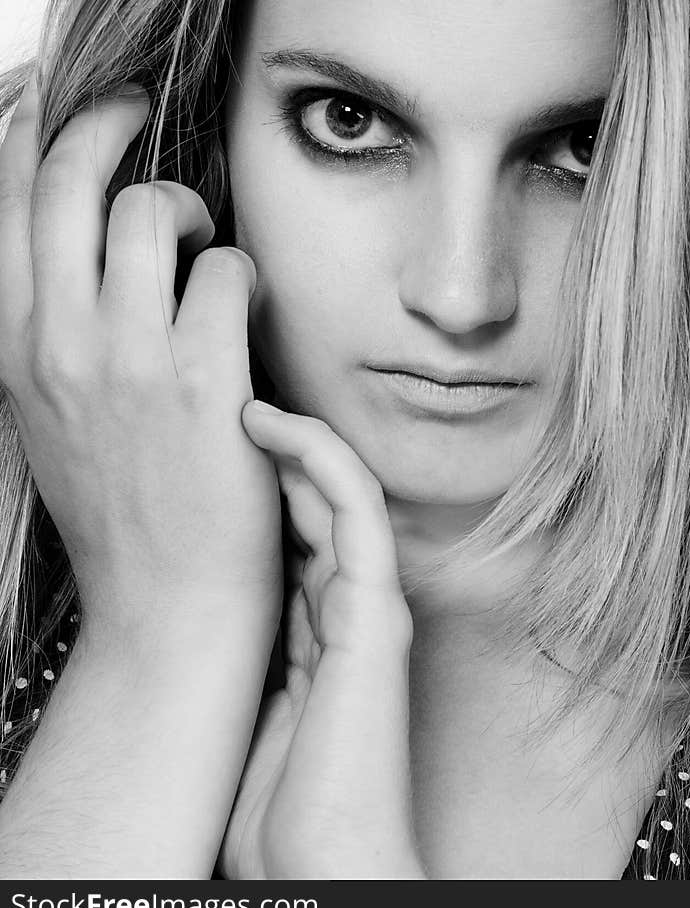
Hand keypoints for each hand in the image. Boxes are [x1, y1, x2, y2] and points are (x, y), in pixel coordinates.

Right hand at [0, 74, 282, 645]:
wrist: (166, 603)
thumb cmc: (125, 513)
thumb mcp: (54, 418)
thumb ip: (56, 335)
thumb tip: (92, 257)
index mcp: (15, 350)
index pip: (1, 206)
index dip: (26, 132)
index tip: (53, 101)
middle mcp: (59, 345)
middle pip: (67, 183)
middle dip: (106, 127)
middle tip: (139, 116)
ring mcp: (129, 362)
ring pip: (151, 214)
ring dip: (189, 210)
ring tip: (204, 246)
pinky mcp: (203, 382)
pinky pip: (226, 272)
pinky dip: (240, 275)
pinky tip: (243, 310)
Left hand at [218, 403, 424, 879]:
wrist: (328, 868)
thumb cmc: (285, 812)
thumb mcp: (252, 712)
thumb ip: (251, 658)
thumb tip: (208, 624)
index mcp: (321, 634)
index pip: (299, 537)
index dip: (264, 486)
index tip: (216, 448)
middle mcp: (350, 611)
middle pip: (320, 507)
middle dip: (279, 453)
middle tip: (231, 409)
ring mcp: (369, 607)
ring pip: (342, 494)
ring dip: (298, 440)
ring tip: (250, 406)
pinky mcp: (375, 610)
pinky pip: (355, 510)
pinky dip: (321, 459)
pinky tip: (276, 427)